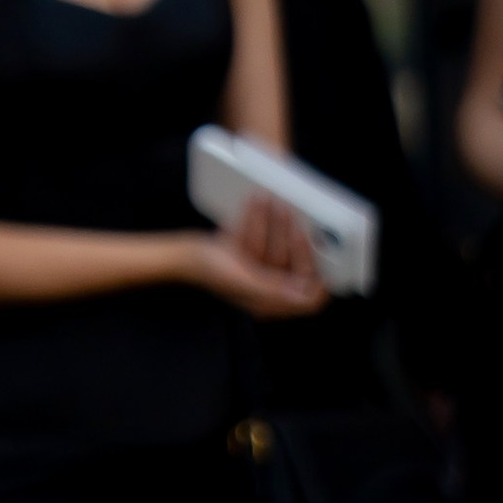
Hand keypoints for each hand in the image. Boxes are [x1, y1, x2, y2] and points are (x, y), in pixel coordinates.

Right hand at [194, 213, 324, 320]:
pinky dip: (259, 223)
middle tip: (285, 211)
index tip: (322, 255)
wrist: (181, 254)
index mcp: (268, 303)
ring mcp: (260, 274)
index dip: (321, 282)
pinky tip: (255, 205)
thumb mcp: (243, 280)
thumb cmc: (205, 269)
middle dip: (288, 237)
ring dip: (272, 222)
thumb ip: (273, 290)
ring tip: (265, 200)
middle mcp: (268, 292)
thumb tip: (305, 296)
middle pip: (296, 268)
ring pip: (280, 249)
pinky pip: (265, 240)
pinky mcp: (252, 258)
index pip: (308, 299)